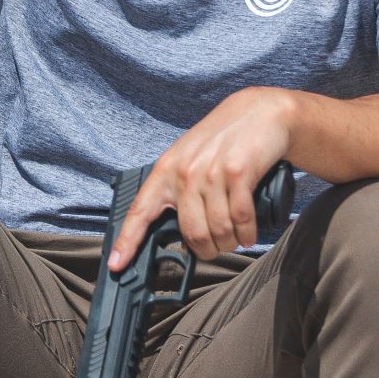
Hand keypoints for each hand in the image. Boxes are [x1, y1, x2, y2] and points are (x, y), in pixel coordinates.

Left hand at [107, 87, 298, 270]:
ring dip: (229, 243)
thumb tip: (177, 231)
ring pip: (218, 229)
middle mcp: (185, 172)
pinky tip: (248, 235)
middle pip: (191, 233)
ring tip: (236, 240)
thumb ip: (180, 189)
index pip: (140, 210)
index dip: (127, 241)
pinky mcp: (238, 173)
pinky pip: (241, 218)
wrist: (262, 112)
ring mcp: (211, 172)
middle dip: (206, 250)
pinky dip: (247, 233)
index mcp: (166, 170)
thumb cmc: (225, 139)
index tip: (116, 265)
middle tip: (215, 250)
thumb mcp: (191, 157)